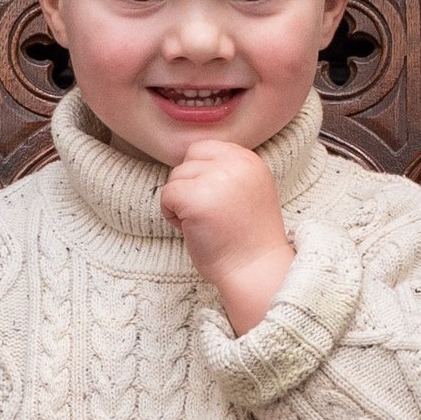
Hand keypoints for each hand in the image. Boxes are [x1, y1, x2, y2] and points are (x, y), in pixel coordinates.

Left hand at [159, 137, 294, 333]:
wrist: (254, 270)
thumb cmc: (246, 238)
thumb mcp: (246, 190)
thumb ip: (226, 171)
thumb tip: (189, 161)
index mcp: (249, 160)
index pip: (204, 149)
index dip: (200, 175)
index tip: (215, 201)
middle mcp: (236, 163)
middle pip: (187, 161)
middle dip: (189, 187)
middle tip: (209, 216)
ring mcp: (216, 179)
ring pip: (175, 178)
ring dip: (181, 202)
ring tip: (204, 225)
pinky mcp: (196, 198)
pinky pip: (166, 195)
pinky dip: (171, 214)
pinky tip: (192, 230)